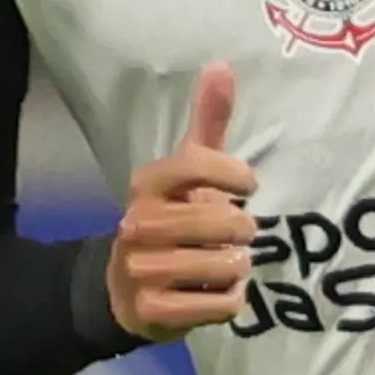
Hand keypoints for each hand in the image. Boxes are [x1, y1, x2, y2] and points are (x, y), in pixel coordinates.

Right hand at [107, 63, 258, 341]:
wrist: (126, 288)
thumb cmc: (173, 217)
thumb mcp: (187, 170)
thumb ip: (207, 121)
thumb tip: (221, 65)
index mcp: (147, 183)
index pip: (197, 164)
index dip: (234, 175)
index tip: (249, 186)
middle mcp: (137, 222)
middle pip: (216, 219)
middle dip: (241, 229)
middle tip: (240, 235)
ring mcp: (140, 268)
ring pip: (219, 265)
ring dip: (236, 266)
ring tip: (228, 264)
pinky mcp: (150, 310)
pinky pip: (215, 305)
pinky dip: (229, 301)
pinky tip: (219, 293)